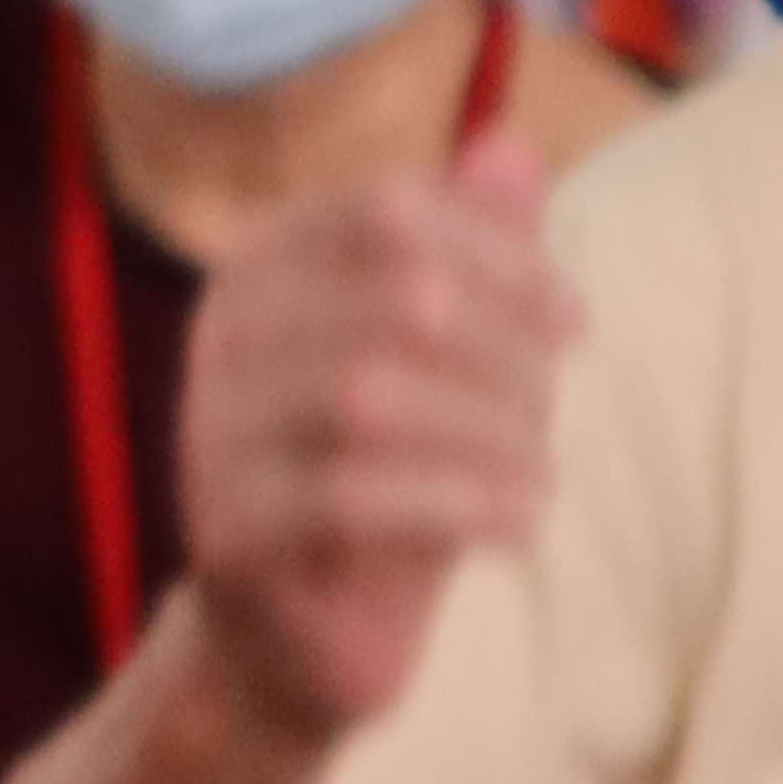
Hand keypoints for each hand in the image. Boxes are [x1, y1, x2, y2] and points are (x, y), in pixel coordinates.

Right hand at [176, 130, 573, 740]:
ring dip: (492, 433)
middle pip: (396, 294)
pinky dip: (463, 505)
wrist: (304, 638)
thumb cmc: (387, 480)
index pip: (390, 211)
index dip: (503, 256)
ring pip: (371, 393)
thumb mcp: (443, 363)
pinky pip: (352, 497)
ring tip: (539, 476)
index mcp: (262, 270)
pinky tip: (520, 527)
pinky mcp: (226, 530)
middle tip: (551, 412)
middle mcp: (220, 338)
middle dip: (506, 352)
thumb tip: (512, 145)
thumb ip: (472, 253)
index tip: (573, 324)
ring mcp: (209, 434)